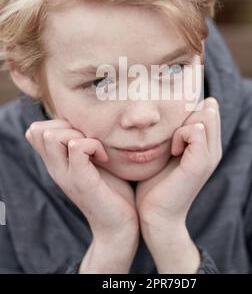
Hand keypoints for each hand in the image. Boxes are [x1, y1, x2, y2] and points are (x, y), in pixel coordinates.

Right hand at [25, 119, 138, 239]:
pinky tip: (104, 158)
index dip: (59, 122)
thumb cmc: (111, 190)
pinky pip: (76, 147)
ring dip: (79, 134)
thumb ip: (85, 145)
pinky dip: (93, 145)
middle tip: (90, 141)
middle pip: (40, 129)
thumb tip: (92, 121)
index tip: (83, 135)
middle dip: (68, 125)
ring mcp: (65, 175)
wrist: (118, 226)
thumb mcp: (93, 163)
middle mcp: (55, 168)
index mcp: (56, 162)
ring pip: (53, 135)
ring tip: (97, 150)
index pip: (37, 130)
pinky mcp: (80, 181)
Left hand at [135, 97, 221, 231]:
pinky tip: (173, 150)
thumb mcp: (165, 150)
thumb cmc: (154, 183)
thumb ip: (172, 132)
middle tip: (171, 134)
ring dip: (183, 123)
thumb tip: (165, 110)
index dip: (189, 108)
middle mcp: (213, 149)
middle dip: (187, 112)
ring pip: (204, 115)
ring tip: (172, 144)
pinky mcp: (200, 164)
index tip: (171, 124)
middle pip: (208, 109)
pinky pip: (196, 130)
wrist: (155, 216)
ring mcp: (210, 156)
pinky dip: (181, 134)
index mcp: (207, 146)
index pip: (207, 108)